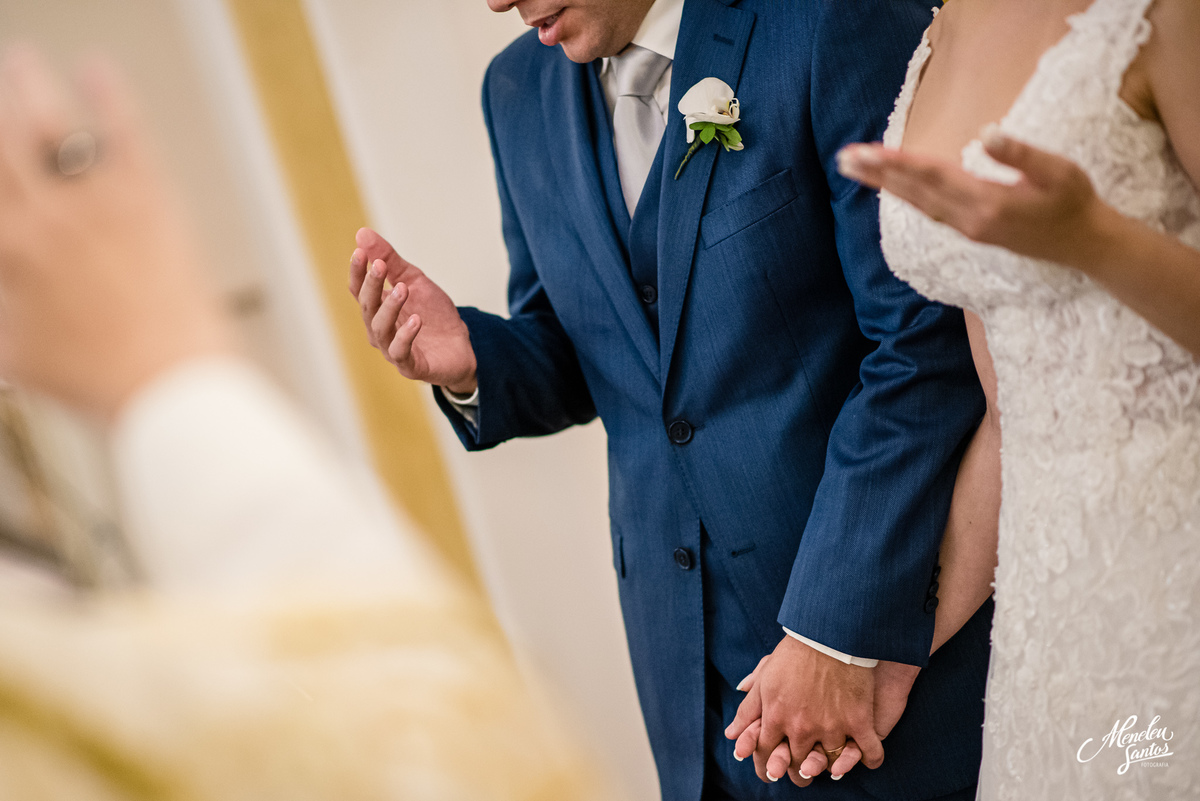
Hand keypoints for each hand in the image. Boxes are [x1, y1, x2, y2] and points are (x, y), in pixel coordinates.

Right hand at [0, 48, 227, 417]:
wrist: (166, 387)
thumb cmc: (100, 382)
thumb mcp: (16, 357)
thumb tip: (5, 303)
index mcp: (7, 253)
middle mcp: (43, 221)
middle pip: (4, 144)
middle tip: (1, 86)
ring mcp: (95, 206)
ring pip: (50, 127)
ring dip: (31, 87)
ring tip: (23, 64)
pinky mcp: (148, 203)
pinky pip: (122, 135)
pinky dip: (107, 96)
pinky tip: (98, 71)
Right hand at [349, 228, 476, 393]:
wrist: (461, 346)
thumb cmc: (433, 314)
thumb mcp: (414, 281)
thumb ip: (391, 260)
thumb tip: (362, 233)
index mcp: (377, 309)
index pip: (358, 290)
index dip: (358, 272)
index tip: (360, 252)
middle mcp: (378, 330)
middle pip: (367, 307)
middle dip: (372, 285)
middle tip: (381, 266)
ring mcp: (392, 349)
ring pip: (381, 328)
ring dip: (390, 307)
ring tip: (402, 289)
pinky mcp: (410, 365)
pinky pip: (401, 351)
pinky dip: (407, 335)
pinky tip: (416, 320)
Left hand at [726, 635, 883, 786]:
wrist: (829, 632)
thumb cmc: (794, 653)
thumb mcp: (765, 679)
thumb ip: (748, 709)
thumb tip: (731, 735)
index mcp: (776, 716)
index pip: (765, 753)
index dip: (765, 765)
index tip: (768, 771)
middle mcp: (801, 727)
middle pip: (796, 764)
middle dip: (795, 773)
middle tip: (800, 775)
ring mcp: (831, 726)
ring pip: (830, 763)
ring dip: (828, 768)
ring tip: (829, 769)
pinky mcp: (857, 720)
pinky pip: (868, 751)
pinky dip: (870, 759)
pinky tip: (868, 760)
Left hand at [836, 127, 1121, 271]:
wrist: (1084, 245)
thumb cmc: (1074, 201)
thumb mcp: (1058, 171)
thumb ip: (1021, 155)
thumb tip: (987, 133)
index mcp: (988, 201)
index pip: (933, 177)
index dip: (899, 163)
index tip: (868, 152)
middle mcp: (970, 219)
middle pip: (915, 192)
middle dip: (878, 174)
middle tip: (843, 159)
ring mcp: (968, 228)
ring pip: (917, 204)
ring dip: (885, 185)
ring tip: (855, 169)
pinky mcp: (971, 231)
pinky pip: (929, 212)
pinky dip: (905, 196)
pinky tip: (890, 186)